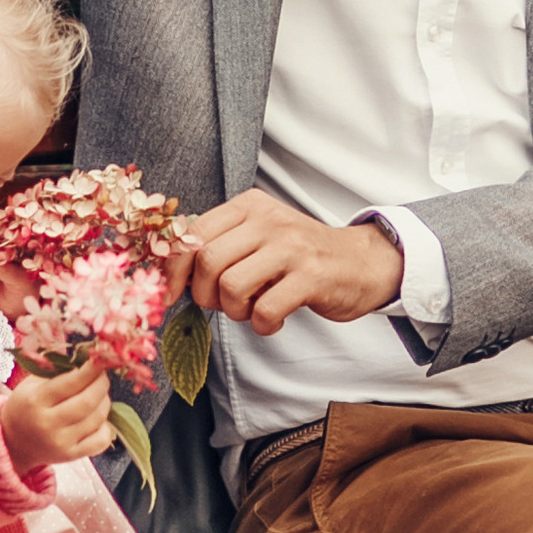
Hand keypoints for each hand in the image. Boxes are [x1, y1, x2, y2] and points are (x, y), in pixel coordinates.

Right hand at [0, 356, 116, 473]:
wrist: (14, 442)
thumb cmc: (26, 406)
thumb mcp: (32, 384)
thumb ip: (57, 370)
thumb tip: (88, 358)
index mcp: (35, 401)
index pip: (70, 382)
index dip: (90, 369)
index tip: (100, 359)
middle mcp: (47, 424)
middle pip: (87, 401)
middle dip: (101, 384)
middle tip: (102, 375)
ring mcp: (60, 443)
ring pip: (97, 419)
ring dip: (104, 402)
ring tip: (99, 394)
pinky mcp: (71, 456)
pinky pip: (101, 441)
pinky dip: (106, 426)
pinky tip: (98, 418)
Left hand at [179, 191, 404, 338]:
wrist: (362, 262)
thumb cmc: (299, 256)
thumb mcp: (259, 236)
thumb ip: (220, 245)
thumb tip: (170, 276)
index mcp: (249, 206)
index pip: (192, 233)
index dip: (174, 269)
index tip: (171, 295)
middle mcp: (269, 220)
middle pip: (208, 260)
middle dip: (204, 294)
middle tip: (221, 305)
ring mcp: (292, 247)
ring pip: (232, 286)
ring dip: (234, 312)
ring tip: (250, 311)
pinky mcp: (311, 276)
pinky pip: (265, 309)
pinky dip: (262, 325)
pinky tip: (272, 321)